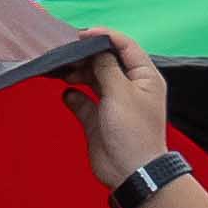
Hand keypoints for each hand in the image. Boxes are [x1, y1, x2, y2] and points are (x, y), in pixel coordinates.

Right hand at [63, 36, 173, 187]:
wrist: (130, 172)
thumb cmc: (134, 134)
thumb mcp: (121, 93)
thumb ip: (106, 67)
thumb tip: (95, 52)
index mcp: (144, 77)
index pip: (126, 46)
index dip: (105, 37)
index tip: (83, 35)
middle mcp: (130, 87)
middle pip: (106, 61)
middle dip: (87, 56)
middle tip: (67, 55)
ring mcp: (114, 103)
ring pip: (93, 79)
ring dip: (78, 74)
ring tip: (63, 72)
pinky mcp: (98, 120)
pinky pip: (83, 101)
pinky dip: (74, 96)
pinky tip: (67, 94)